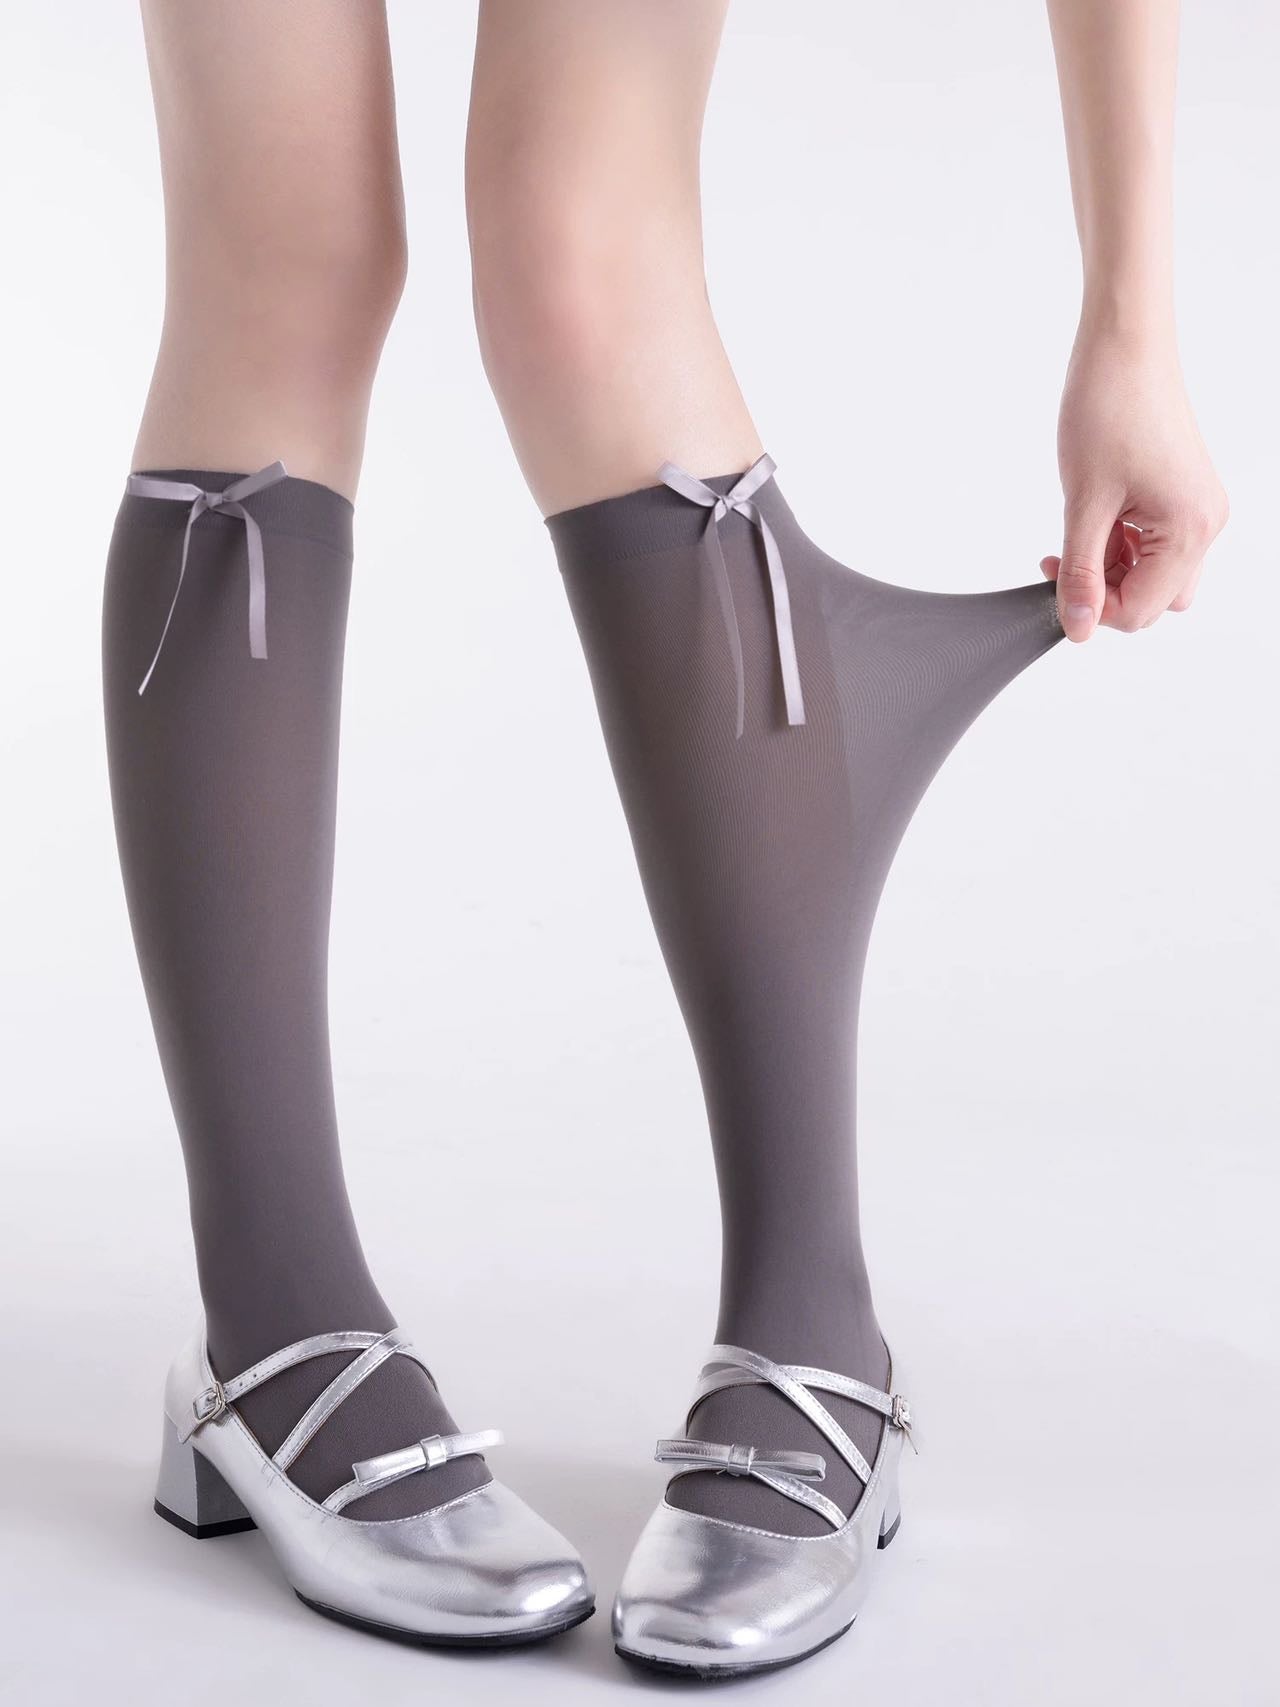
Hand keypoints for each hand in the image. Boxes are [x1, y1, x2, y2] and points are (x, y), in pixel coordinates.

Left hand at [1042, 332, 1227, 641]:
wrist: (1124, 344)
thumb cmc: (1109, 407)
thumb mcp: (1085, 503)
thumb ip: (1081, 572)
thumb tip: (1078, 627)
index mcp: (1190, 530)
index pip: (1140, 610)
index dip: (1092, 609)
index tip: (1055, 586)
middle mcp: (1205, 523)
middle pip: (1153, 599)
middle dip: (1105, 590)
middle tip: (1063, 559)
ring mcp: (1196, 508)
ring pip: (1153, 574)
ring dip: (1111, 567)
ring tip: (1078, 529)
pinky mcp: (1182, 494)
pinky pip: (1154, 544)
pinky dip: (1120, 544)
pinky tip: (1093, 517)